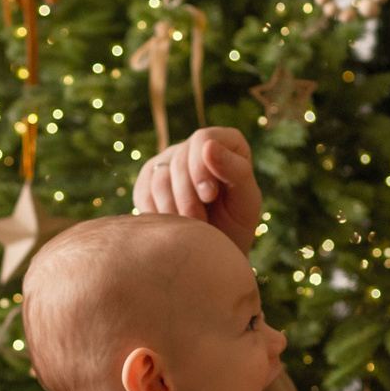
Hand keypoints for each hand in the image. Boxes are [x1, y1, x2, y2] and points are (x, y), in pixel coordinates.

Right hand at [133, 127, 262, 250]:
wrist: (212, 252)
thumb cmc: (236, 225)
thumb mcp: (246, 201)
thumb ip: (236, 171)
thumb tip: (208, 145)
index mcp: (225, 143)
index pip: (203, 138)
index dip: (202, 167)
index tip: (209, 196)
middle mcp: (194, 148)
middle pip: (179, 159)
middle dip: (188, 195)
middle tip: (200, 221)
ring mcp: (168, 162)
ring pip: (159, 178)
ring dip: (173, 209)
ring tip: (189, 227)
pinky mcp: (147, 182)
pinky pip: (143, 192)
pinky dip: (157, 214)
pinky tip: (173, 227)